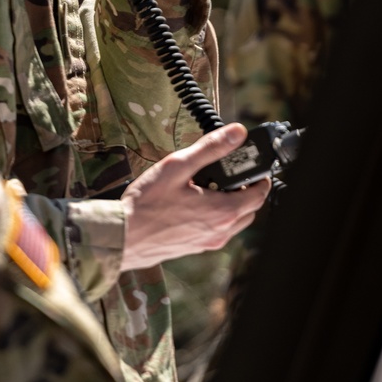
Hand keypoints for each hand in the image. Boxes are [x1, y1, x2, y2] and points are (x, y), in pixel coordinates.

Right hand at [120, 124, 269, 270]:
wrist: (121, 236)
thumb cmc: (146, 204)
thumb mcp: (178, 166)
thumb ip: (211, 148)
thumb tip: (238, 133)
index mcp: (222, 211)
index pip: (260, 193)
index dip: (260, 176)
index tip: (252, 164)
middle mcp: (220, 231)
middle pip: (250, 209)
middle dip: (246, 190)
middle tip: (228, 173)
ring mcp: (208, 243)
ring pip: (235, 223)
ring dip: (232, 205)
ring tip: (208, 187)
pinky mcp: (196, 248)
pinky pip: (218, 231)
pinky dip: (216, 217)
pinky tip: (193, 204)